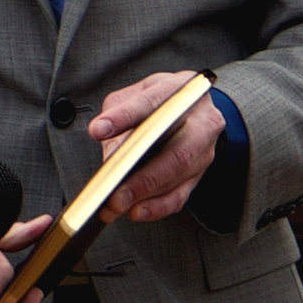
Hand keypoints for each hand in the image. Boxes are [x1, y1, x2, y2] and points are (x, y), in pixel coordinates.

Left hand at [86, 70, 224, 225]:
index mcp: (183, 90)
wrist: (194, 109)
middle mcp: (201, 118)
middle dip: (142, 177)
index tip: (98, 130)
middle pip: (176, 150)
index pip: (152, 103)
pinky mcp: (201, 171)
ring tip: (117, 206)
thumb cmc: (162, 102)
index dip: (123, 117)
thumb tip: (108, 148)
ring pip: (178, 176)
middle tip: (113, 193)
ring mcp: (205, 147)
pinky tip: (137, 211)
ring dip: (145, 195)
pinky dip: (157, 207)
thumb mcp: (138, 94)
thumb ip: (118, 114)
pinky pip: (181, 194)